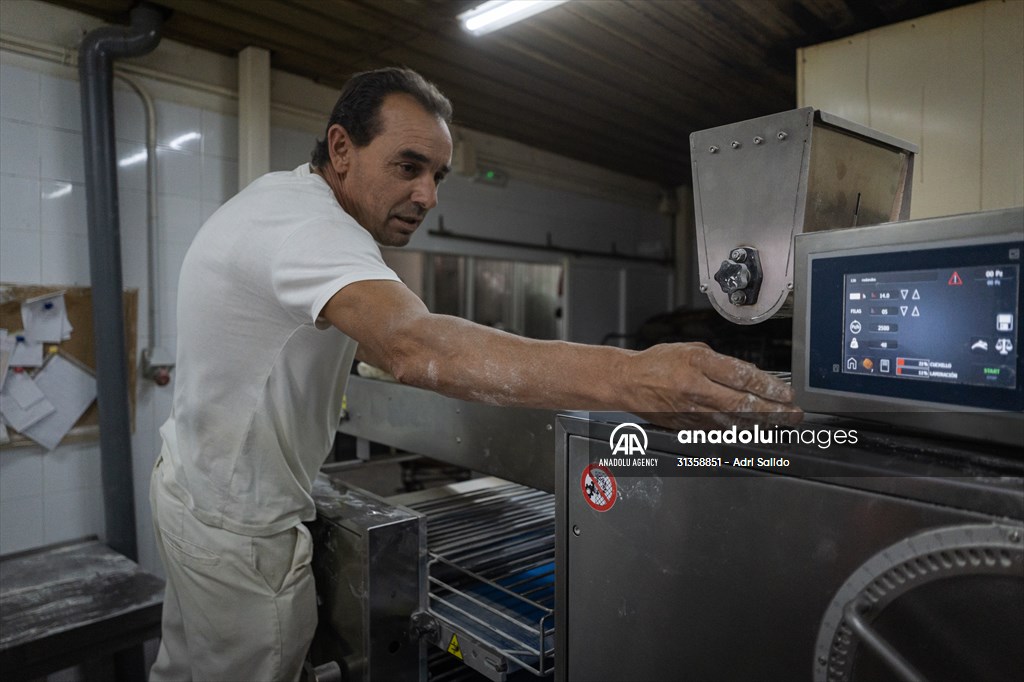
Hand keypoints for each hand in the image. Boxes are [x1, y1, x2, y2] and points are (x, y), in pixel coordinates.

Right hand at [625, 343, 800, 428]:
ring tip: (780, 424)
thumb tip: (747, 375)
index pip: (741, 376)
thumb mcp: (691, 349)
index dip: (769, 387)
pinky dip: (741, 431)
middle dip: (774, 411)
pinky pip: (720, 430)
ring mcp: (692, 410)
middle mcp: (695, 388)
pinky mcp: (688, 425)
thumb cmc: (658, 363)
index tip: (787, 393)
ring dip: (762, 424)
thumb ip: (720, 362)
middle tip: (793, 414)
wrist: (628, 382)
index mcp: (697, 362)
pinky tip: (755, 430)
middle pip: (743, 403)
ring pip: (734, 421)